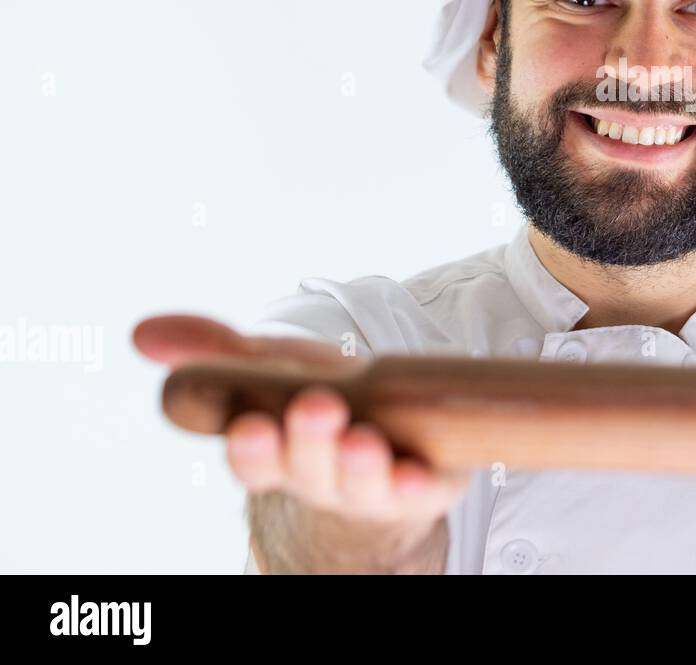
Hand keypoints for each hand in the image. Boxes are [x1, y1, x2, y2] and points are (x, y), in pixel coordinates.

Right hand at [133, 314, 471, 525]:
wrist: (390, 447)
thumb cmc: (326, 400)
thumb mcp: (273, 368)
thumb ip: (215, 349)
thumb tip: (141, 333)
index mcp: (277, 450)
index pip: (253, 458)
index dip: (250, 447)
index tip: (249, 425)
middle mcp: (320, 475)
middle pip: (307, 468)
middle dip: (308, 441)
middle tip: (317, 406)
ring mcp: (372, 486)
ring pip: (362, 483)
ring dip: (359, 463)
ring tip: (363, 439)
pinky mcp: (424, 485)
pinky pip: (421, 492)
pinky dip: (417, 484)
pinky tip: (417, 472)